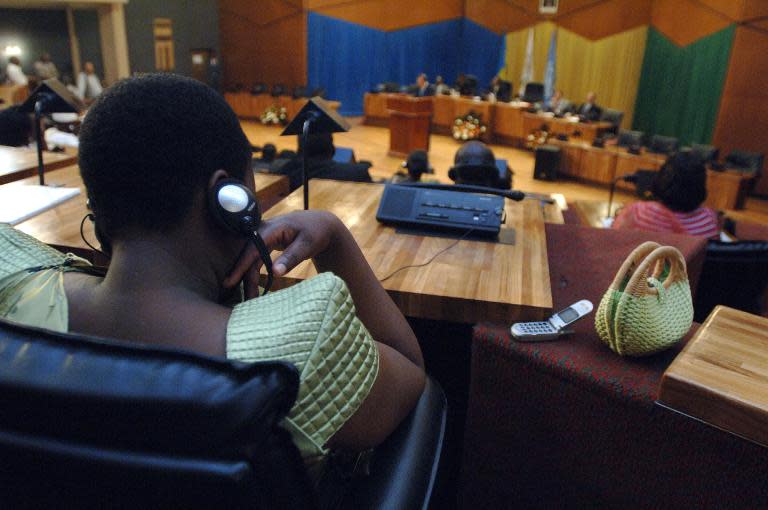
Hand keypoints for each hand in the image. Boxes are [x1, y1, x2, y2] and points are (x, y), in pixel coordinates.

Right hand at [222, 210, 342, 297]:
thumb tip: (275, 272)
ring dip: (249, 278)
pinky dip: (254, 273)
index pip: (252, 249)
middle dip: (245, 278)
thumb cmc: (316, 232)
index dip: (240, 266)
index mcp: (272, 228)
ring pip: (251, 260)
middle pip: (249, 257)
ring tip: (250, 298)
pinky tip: (253, 286)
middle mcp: (262, 230)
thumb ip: (291, 257)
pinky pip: (255, 259)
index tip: (230, 282)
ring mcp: (262, 236)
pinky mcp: (265, 243)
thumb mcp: (307, 245)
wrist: (321, 224)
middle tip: (246, 300)